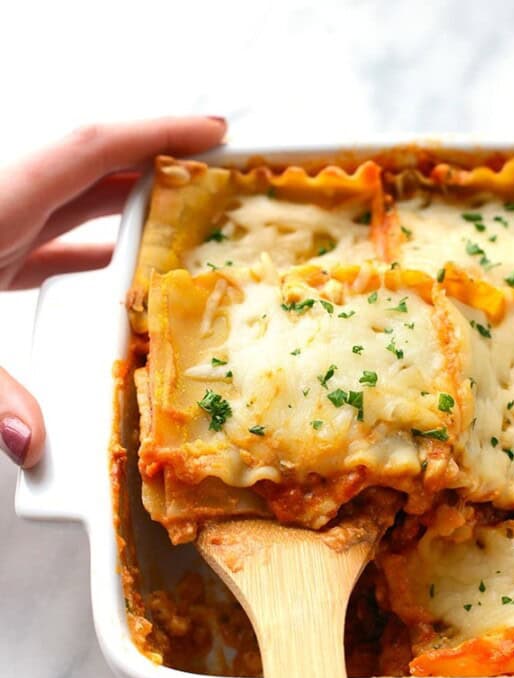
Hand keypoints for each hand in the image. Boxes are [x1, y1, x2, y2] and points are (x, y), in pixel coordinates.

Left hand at [0, 115, 225, 467]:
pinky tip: (113, 271)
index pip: (89, 149)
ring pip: (74, 204)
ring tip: (181, 225)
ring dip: (127, 209)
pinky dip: (89, 250)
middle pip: (92, 171)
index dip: (155, 134)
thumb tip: (30, 441)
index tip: (210, 130)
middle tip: (214, 180)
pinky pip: (51, 241)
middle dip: (157, 169)